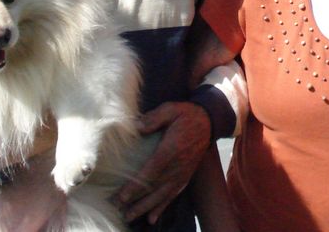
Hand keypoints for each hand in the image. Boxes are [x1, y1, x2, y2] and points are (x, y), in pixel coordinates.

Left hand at [116, 101, 210, 224]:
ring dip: (146, 208)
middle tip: (120, 211)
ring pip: (162, 195)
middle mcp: (177, 165)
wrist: (209, 122)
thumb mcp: (171, 109)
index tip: (121, 197)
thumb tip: (137, 127)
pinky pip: (173, 195)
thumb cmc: (186, 114)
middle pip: (155, 188)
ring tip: (130, 217)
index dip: (136, 186)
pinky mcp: (186, 177)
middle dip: (136, 201)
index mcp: (171, 149)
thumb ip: (154, 118)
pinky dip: (162, 207)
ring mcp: (183, 173)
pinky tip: (152, 218)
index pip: (151, 171)